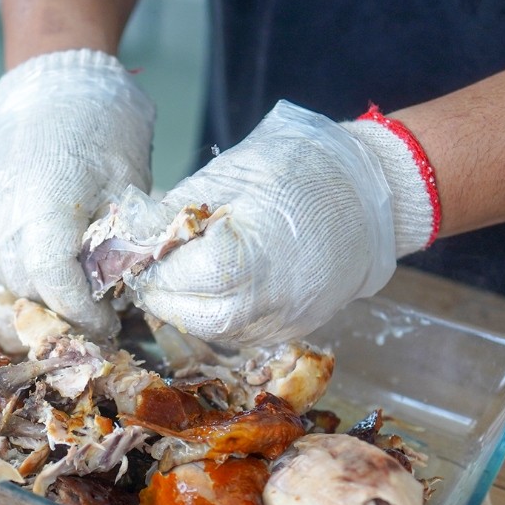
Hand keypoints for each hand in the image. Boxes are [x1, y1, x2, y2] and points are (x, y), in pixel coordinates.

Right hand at [0, 49, 154, 337]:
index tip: (110, 324)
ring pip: (9, 274)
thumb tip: (122, 285)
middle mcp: (5, 219)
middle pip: (30, 289)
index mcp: (45, 214)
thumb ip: (121, 239)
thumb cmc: (101, 121)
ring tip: (78, 285)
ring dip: (43, 289)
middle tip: (99, 310)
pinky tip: (53, 256)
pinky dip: (26, 264)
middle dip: (64, 308)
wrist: (53, 70)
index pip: (58, 289)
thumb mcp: (128, 182)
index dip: (85, 315)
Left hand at [126, 101, 438, 345]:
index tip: (137, 254)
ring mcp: (287, 320)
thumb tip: (132, 234)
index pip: (178, 279)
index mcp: (249, 257)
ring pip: (218, 334)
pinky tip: (215, 289)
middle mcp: (270, 300)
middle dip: (165, 296)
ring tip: (182, 277)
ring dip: (190, 310)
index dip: (152, 268)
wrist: (372, 190)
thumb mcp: (230, 175)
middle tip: (153, 270)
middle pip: (194, 317)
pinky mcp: (297, 327)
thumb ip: (176, 210)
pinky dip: (221, 317)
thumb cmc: (301, 169)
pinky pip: (245, 335)